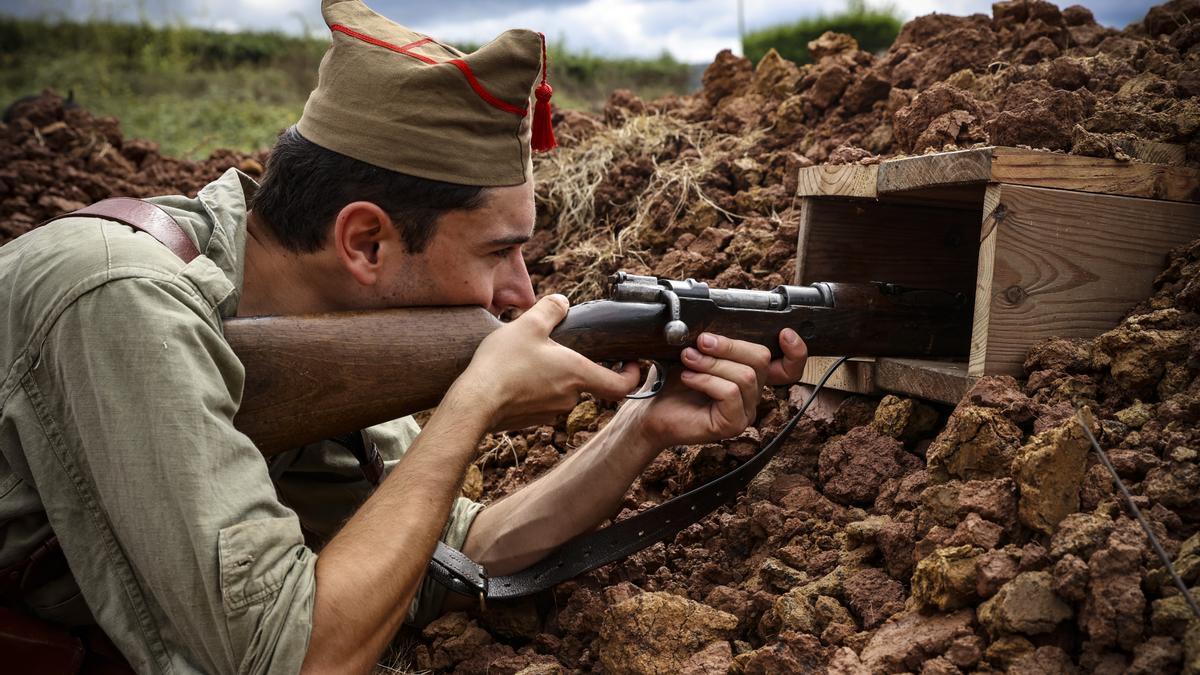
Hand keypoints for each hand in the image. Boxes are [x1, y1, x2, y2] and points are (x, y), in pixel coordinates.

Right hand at [454, 295, 640, 430]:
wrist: (474, 403)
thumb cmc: (503, 364)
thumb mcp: (528, 324)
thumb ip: (550, 309)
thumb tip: (562, 301)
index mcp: (577, 373)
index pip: (621, 385)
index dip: (632, 375)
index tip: (631, 364)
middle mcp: (569, 397)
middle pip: (586, 382)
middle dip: (576, 364)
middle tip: (557, 346)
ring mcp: (550, 412)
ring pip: (562, 390)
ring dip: (554, 376)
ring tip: (529, 358)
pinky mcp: (531, 419)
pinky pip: (542, 401)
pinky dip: (536, 388)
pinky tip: (515, 375)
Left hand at [619, 328, 807, 448]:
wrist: (651, 410)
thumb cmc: (672, 381)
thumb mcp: (695, 350)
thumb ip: (713, 336)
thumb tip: (714, 313)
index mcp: (750, 375)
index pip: (789, 367)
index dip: (796, 351)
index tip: (784, 332)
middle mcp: (753, 394)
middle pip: (760, 359)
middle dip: (728, 345)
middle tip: (700, 342)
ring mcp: (746, 411)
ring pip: (744, 376)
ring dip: (712, 363)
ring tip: (688, 360)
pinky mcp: (733, 424)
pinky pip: (730, 393)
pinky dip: (707, 380)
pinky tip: (689, 378)